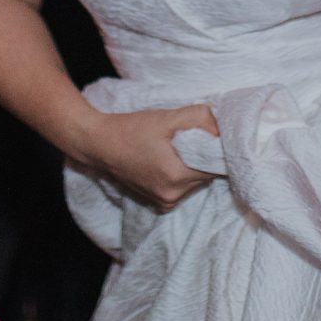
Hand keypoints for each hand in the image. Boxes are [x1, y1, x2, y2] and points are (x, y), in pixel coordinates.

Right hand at [72, 101, 221, 211]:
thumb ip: (199, 119)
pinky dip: (180, 176)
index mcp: (177, 176)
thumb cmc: (131, 129)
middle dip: (204, 158)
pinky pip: (181, 190)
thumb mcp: (167, 118)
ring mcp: (163, 201)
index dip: (215, 149)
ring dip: (192, 167)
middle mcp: (172, 195)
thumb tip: (221, 128)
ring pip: (194, 183)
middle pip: (206, 175)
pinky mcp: (156, 203)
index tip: (208, 137)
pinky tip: (168, 161)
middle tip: (190, 139)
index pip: (216, 166)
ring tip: (176, 149)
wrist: (99, 144)